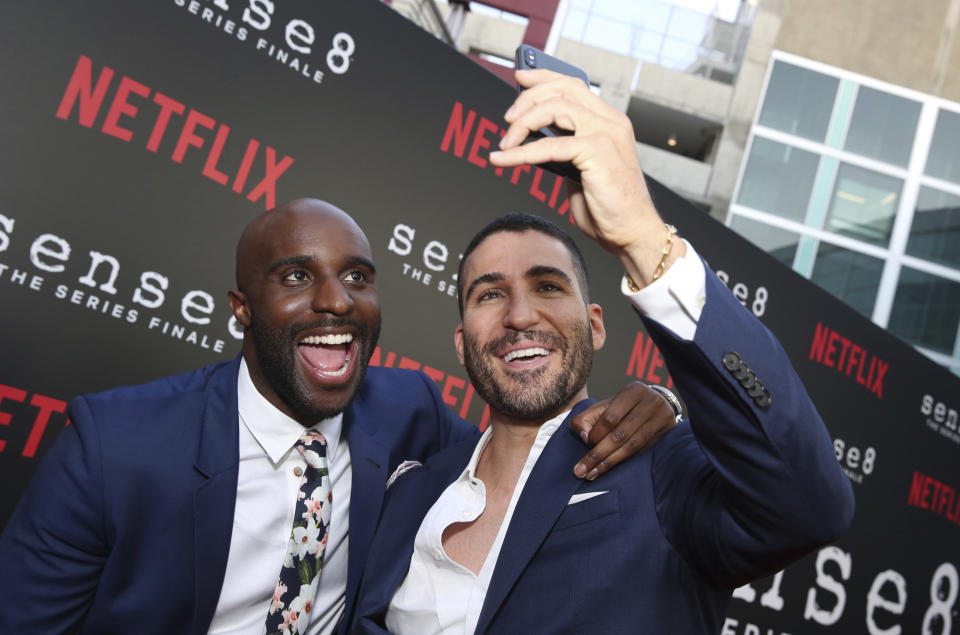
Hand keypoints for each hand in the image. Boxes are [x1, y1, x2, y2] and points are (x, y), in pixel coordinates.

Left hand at [489, 69, 685, 285]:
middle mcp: (611, 122)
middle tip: (507, 119)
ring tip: (506, 143)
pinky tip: (504, 160)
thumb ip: (564, 150)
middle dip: (527, 98)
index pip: (574, 85)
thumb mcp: (581, 171)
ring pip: (554, 108)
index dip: (544, 77)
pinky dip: (521, 153)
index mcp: (609, 122)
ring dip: (522, 124)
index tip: (520, 76)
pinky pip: (549, 145)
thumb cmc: (609, 208)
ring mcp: (606, 133)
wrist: (632, 233)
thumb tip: (532, 140)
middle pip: (562, 89)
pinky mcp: (597, 151)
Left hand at [570, 381, 678, 479]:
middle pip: (621, 434)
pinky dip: (624, 462)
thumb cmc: (623, 408)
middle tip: (582, 470)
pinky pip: (642, 452)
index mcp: (633, 392)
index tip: (587, 444)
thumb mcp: (603, 407)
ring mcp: (662, 419)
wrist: (655, 405)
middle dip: (599, 454)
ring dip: (610, 462)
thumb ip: (586, 419)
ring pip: (632, 446)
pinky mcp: (667, 434)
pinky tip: (610, 469)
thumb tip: (584, 438)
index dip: (596, 433)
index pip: (610, 417)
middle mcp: (651, 403)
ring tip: (592, 474)